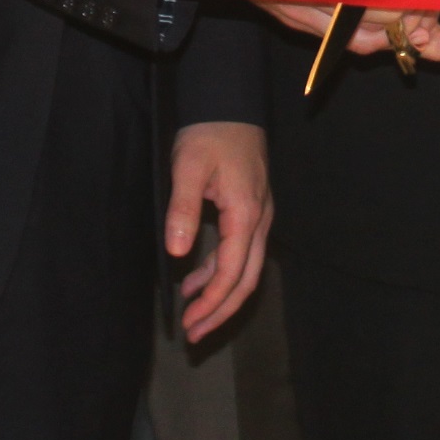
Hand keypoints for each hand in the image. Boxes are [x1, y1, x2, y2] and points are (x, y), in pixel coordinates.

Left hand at [165, 121, 271, 341]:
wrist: (230, 105)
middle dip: (221, 310)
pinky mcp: (251, 212)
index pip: (233, 272)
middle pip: (247, 280)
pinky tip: (194, 281)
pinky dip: (219, 272)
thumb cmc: (209, 134)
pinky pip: (240, 252)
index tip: (191, 324)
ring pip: (246, 269)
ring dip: (220, 294)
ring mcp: (259, 217)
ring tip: (191, 315)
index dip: (213, 303)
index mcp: (247, 214)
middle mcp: (260, 221)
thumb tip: (179, 253)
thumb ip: (183, 210)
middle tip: (195, 334)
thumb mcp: (187, 168)